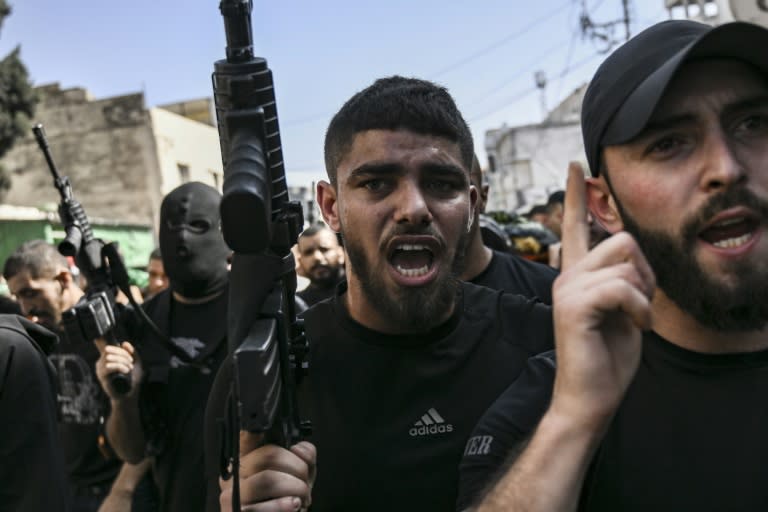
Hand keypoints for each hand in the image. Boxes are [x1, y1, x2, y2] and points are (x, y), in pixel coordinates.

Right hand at [94, 339, 141, 399]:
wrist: (130, 393)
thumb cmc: (132, 378)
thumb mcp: (136, 362)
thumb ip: (131, 351)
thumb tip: (123, 343)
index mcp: (108, 358)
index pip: (109, 347)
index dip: (120, 349)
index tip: (130, 358)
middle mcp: (101, 363)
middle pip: (109, 350)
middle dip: (123, 355)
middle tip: (131, 363)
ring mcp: (100, 370)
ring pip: (109, 358)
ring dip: (122, 361)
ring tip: (129, 368)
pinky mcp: (102, 377)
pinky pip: (108, 366)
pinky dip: (119, 366)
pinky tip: (126, 371)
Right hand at [220, 432, 316, 511]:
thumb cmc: (286, 499)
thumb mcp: (298, 474)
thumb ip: (303, 455)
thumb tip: (299, 448)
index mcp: (246, 458)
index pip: (248, 435)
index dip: (258, 430)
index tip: (276, 435)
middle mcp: (234, 473)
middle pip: (268, 455)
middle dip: (297, 468)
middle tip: (306, 482)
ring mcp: (232, 494)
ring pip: (267, 479)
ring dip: (295, 488)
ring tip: (301, 498)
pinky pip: (262, 507)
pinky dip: (283, 506)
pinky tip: (293, 505)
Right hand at [549, 162, 655, 429]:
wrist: (591, 396)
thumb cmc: (608, 356)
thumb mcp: (622, 309)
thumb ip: (621, 278)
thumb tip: (628, 253)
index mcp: (576, 275)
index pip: (575, 226)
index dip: (576, 195)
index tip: (577, 165)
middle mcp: (566, 275)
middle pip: (623, 240)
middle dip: (645, 271)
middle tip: (639, 304)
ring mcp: (567, 288)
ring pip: (626, 262)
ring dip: (644, 294)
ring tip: (634, 320)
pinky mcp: (573, 305)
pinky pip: (623, 288)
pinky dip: (640, 309)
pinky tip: (633, 326)